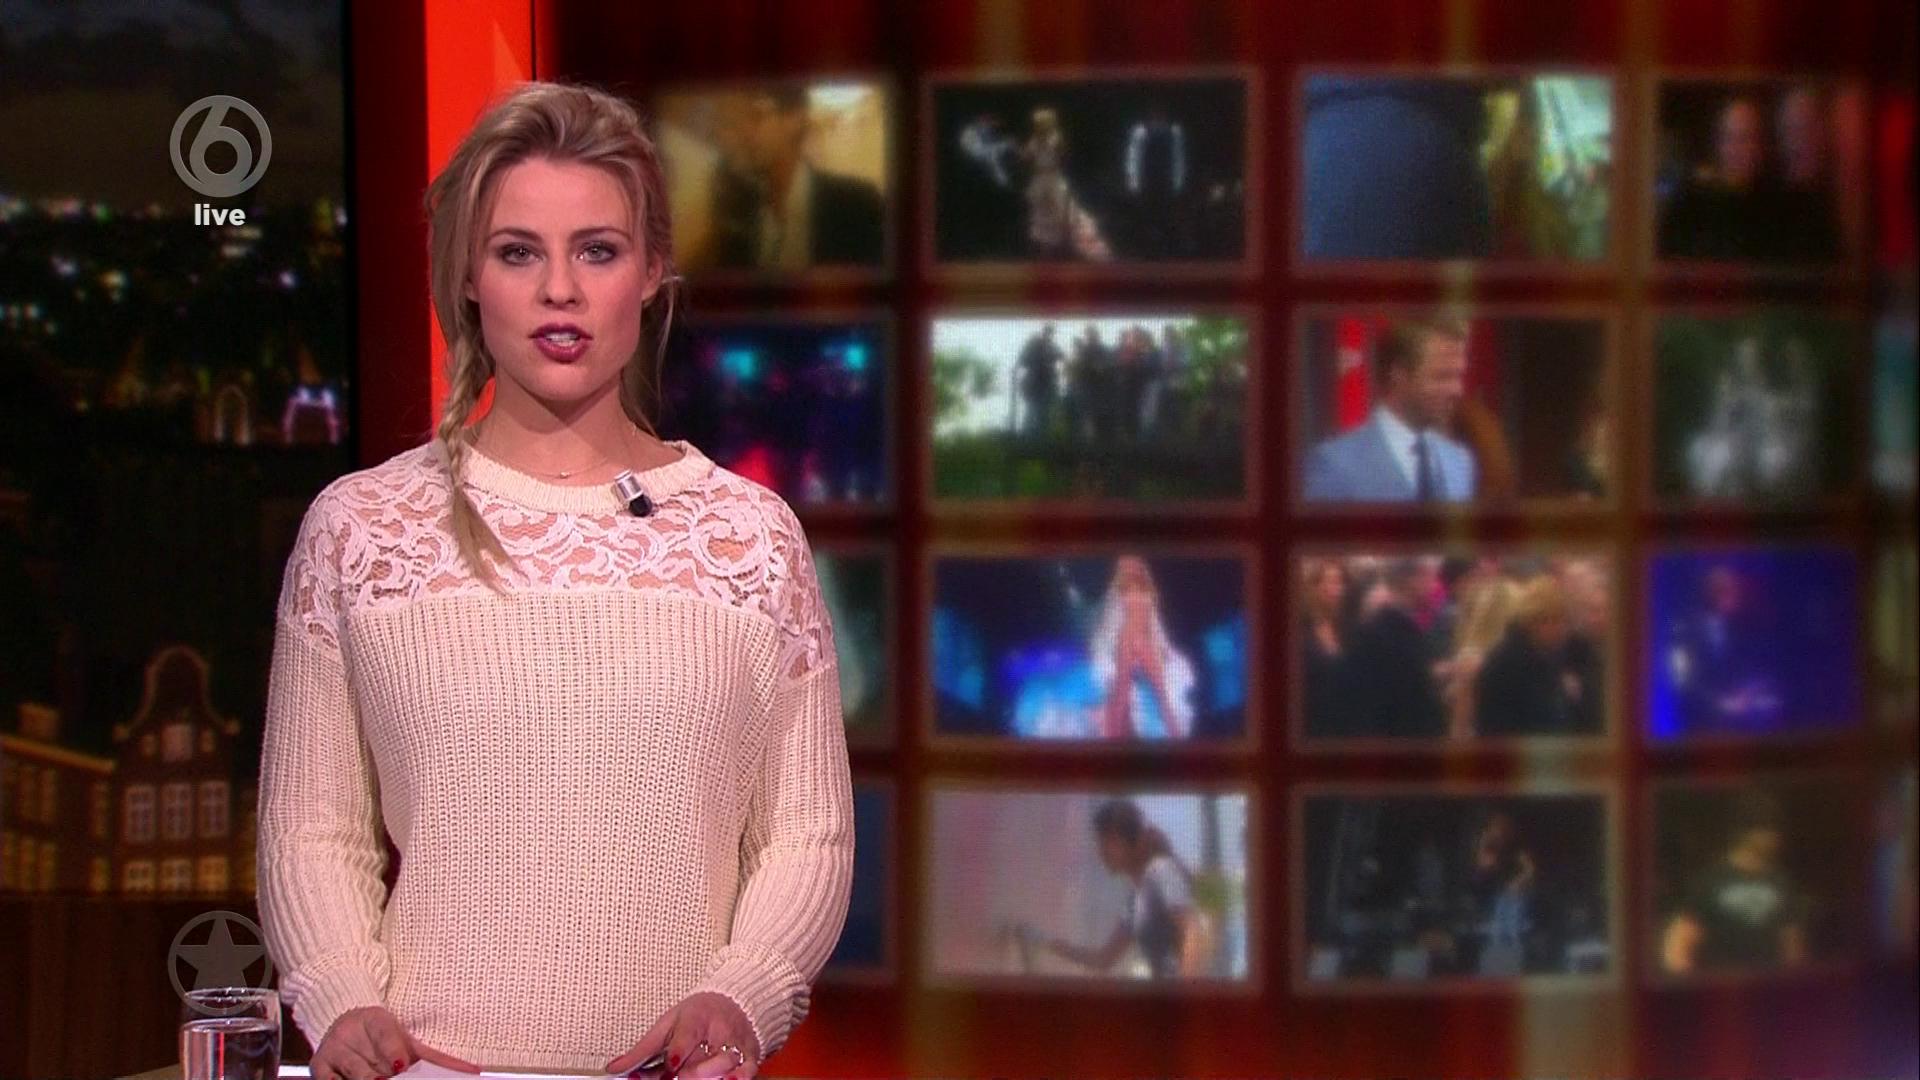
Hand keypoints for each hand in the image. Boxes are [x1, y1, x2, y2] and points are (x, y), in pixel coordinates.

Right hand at [310, 1005, 479, 1079]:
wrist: (342, 1016)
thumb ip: (436, 1056)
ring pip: (353, 1076)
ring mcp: (333, 1049)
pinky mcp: (318, 1066)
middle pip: (369, 1066)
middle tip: (391, 1078)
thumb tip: (472, 1070)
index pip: (385, 1034)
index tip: (401, 1065)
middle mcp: (350, 1032)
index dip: (393, 1051)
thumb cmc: (381, 1034)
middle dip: (384, 1077)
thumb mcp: (407, 1037)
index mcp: (375, 1019)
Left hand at [605, 991, 759, 1079]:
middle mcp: (718, 1030)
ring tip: (695, 1077)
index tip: (671, 1066)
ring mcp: (736, 1043)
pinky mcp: (750, 1055)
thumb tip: (613, 1069)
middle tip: (678, 1076)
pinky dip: (738, 1078)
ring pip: (726, 1065)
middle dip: (690, 1073)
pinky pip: (748, 1071)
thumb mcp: (666, 1025)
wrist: (736, 1001)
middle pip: (703, 1057)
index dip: (679, 1053)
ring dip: (710, 1076)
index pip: (687, 1036)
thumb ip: (642, 1050)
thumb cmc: (697, 1015)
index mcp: (695, 1018)